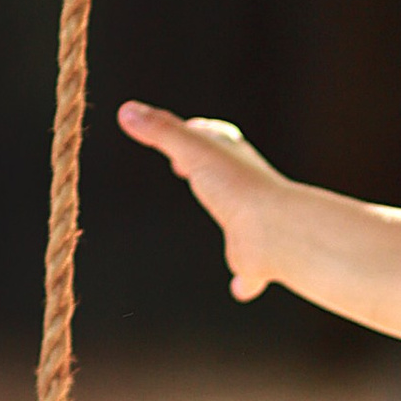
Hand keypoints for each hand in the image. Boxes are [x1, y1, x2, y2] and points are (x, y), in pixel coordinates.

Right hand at [118, 103, 286, 299]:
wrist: (275, 232)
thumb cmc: (236, 186)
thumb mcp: (192, 150)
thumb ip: (160, 130)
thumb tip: (125, 110)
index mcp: (233, 159)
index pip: (215, 138)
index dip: (197, 133)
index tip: (185, 132)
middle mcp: (246, 189)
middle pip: (226, 174)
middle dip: (209, 170)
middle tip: (186, 168)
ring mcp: (253, 225)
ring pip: (242, 218)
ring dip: (234, 216)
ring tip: (224, 216)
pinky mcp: (255, 260)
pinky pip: (250, 272)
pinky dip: (246, 280)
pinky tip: (240, 290)